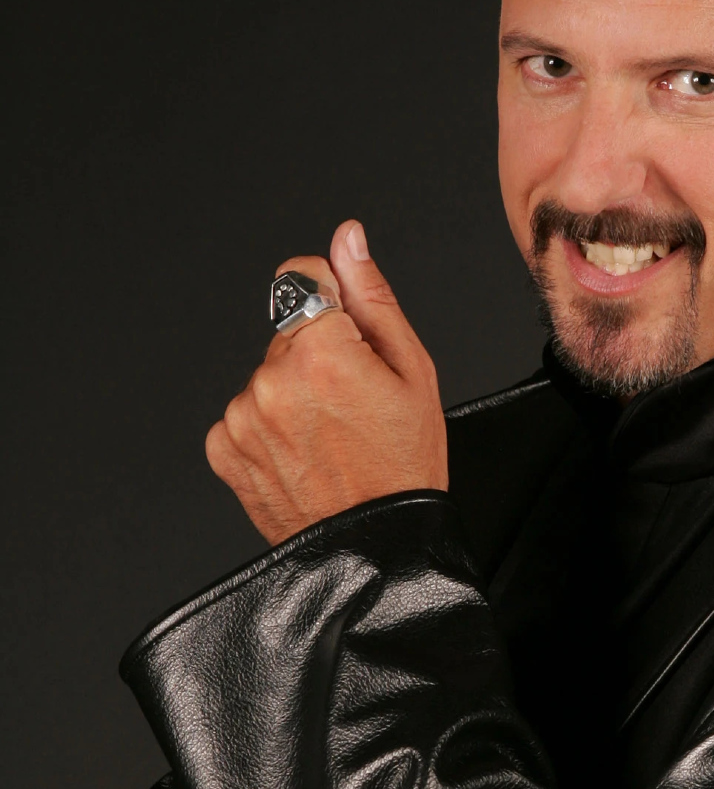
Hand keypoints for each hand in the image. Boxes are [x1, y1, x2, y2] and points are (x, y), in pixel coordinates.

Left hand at [206, 220, 448, 543]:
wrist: (376, 550)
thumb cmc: (404, 467)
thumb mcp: (412, 372)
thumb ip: (372, 296)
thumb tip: (348, 238)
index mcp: (321, 350)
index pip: (303, 277)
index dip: (333, 306)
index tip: (350, 341)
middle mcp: (272, 378)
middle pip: (288, 333)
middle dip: (317, 358)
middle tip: (353, 409)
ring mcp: (243, 416)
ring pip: (268, 376)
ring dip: (293, 396)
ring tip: (331, 440)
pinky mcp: (225, 448)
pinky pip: (246, 415)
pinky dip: (270, 430)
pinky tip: (305, 457)